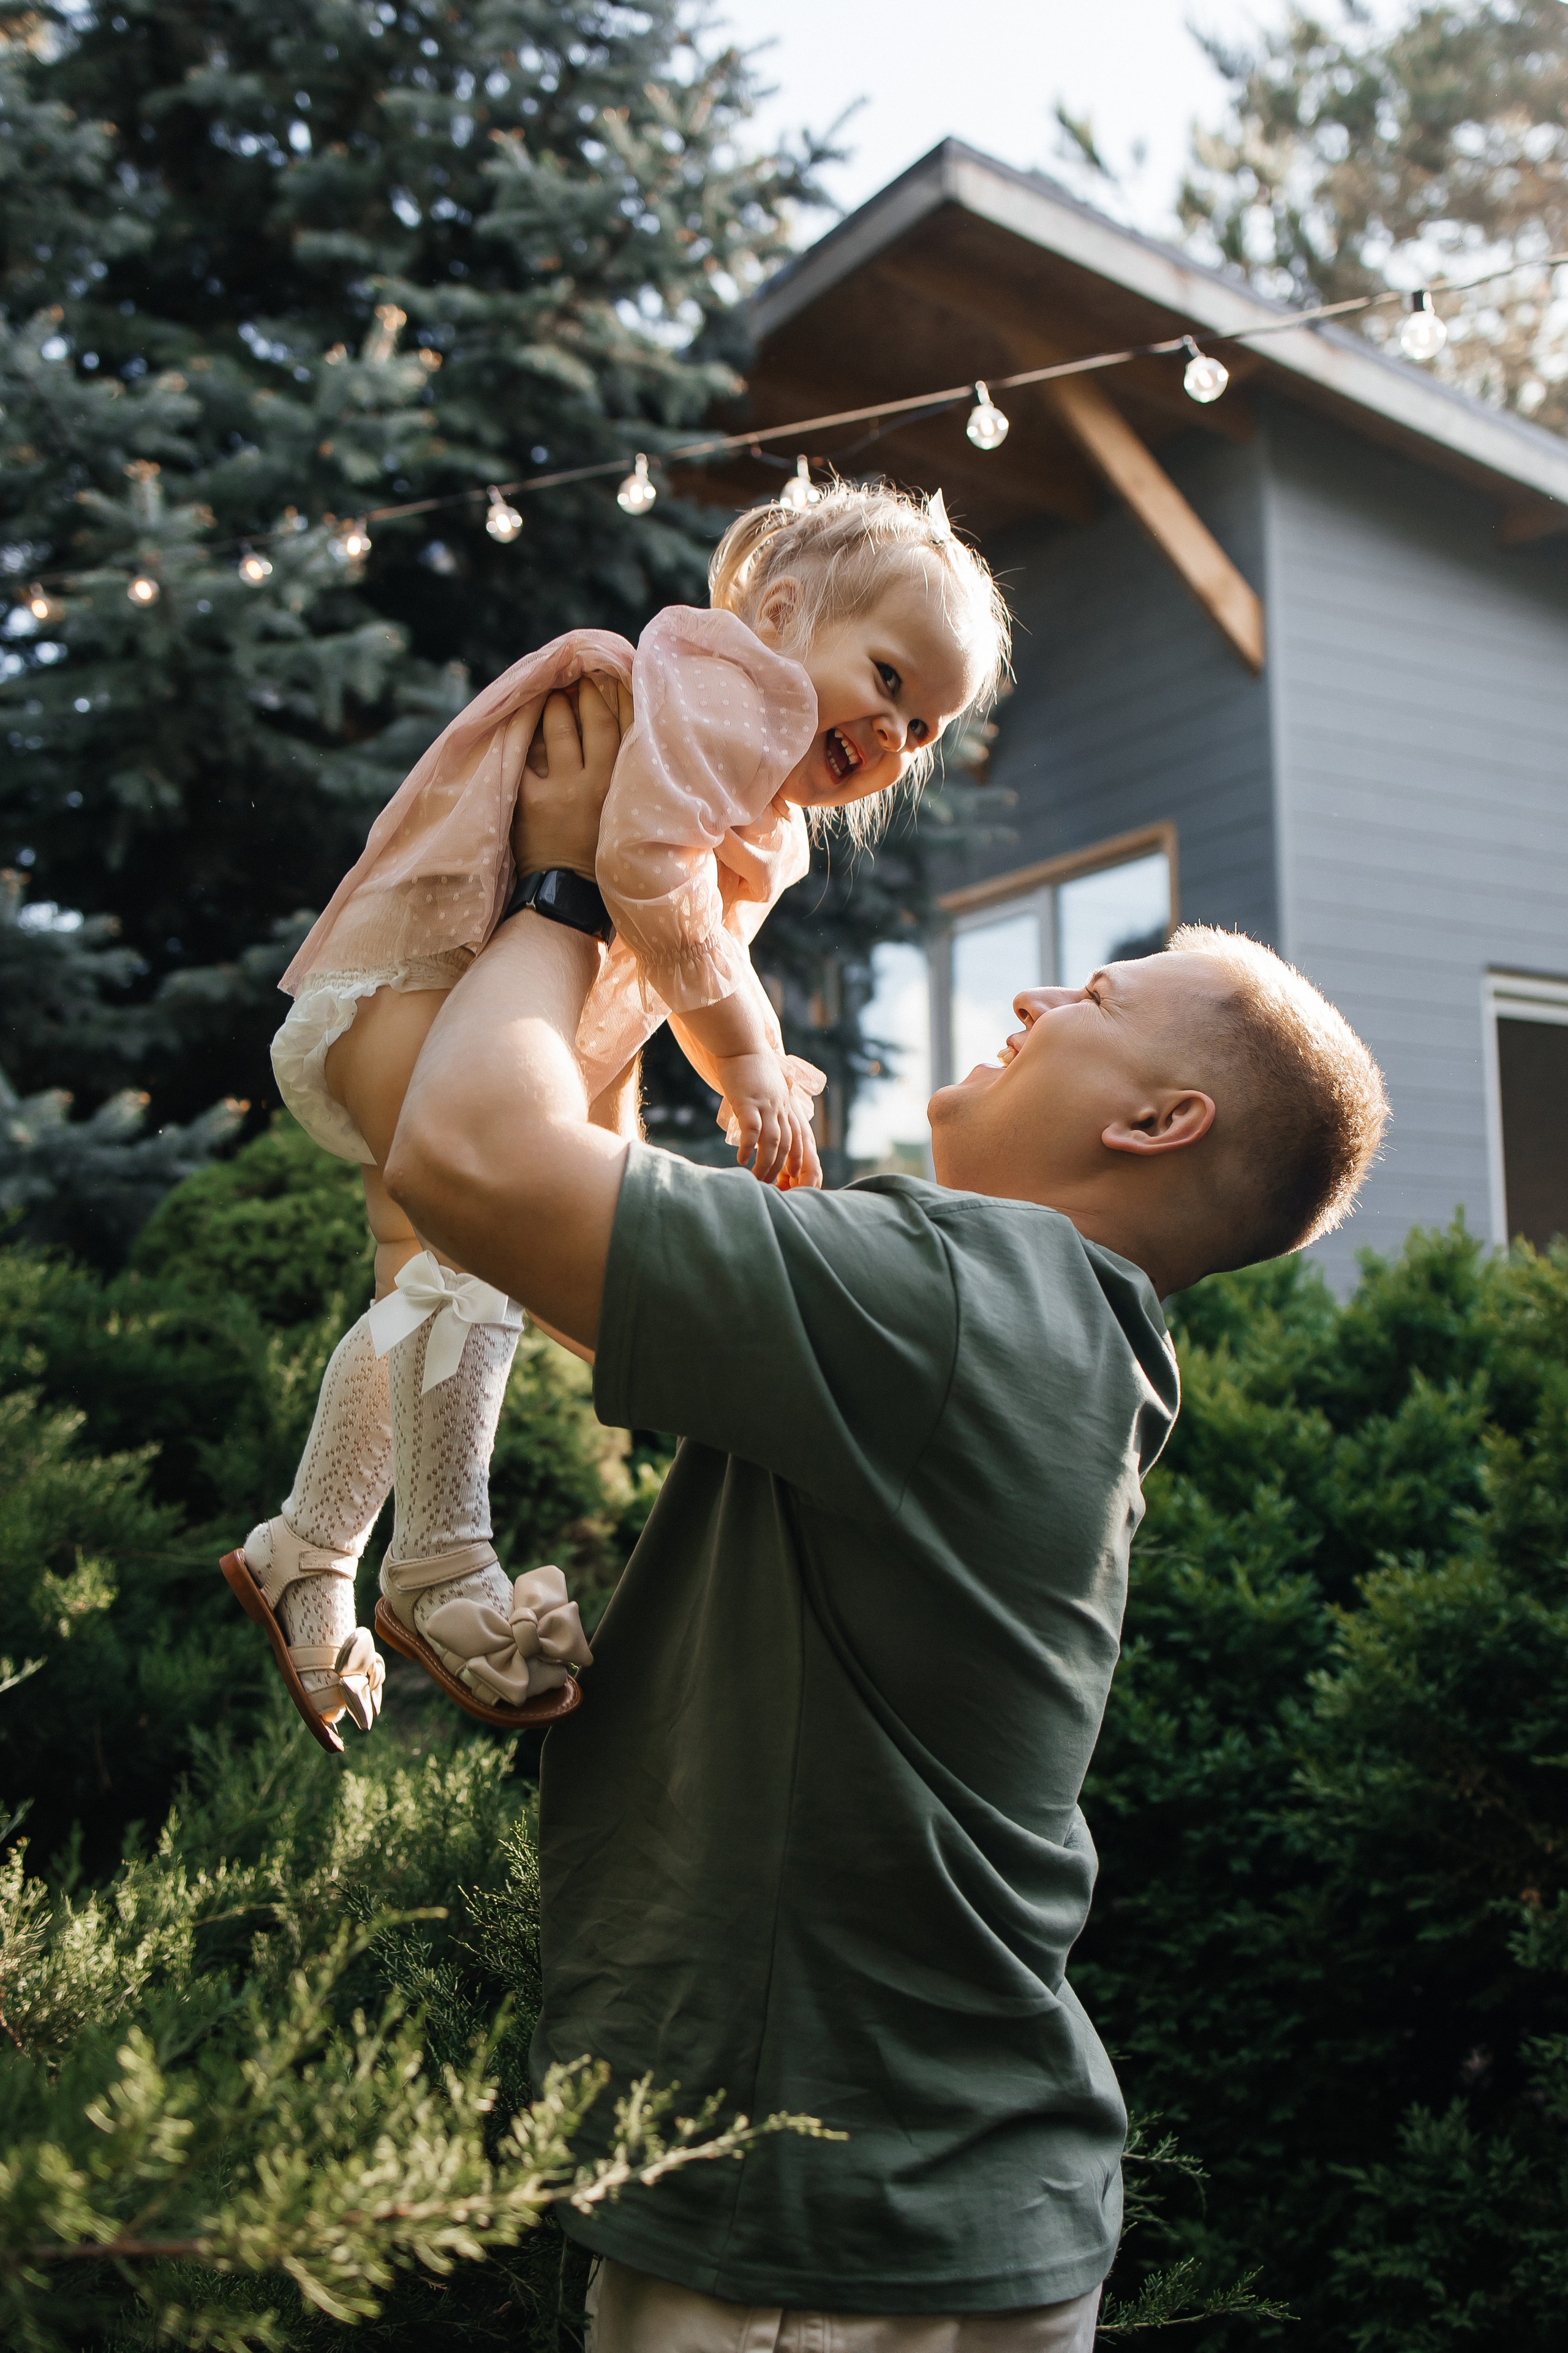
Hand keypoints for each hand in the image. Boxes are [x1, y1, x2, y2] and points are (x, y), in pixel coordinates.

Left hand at [510, 672, 631, 879]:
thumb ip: (624, 781)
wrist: (567, 895)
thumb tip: (624, 737)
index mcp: (623, 789)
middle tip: (581, 679)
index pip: (627, 729)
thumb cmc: (600, 854)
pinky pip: (526, 754)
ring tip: (553, 697)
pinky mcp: (529, 800)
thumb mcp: (623, 816)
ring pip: (559, 731)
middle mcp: (595, 785)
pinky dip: (525, 734)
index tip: (615, 676)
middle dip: (588, 694)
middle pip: (595, 722)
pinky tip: (525, 722)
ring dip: (556, 707)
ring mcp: (560, 791)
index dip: (622, 698)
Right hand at [716, 1051, 820, 1188]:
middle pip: (787, 1145)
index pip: (799, 1138)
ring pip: (773, 1142)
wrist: (741, 1043)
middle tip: (769, 1185)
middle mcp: (780, 1107)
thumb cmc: (750, 1064)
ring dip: (766, 1164)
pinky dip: (749, 1148)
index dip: (797, 1159)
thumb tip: (762, 1119)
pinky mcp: (749, 1101)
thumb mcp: (768, 1087)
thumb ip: (770, 1103)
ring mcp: (766, 1105)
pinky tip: (741, 1160)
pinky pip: (752, 1130)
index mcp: (786, 1105)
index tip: (792, 1176)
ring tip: (756, 1179)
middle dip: (779, 1168)